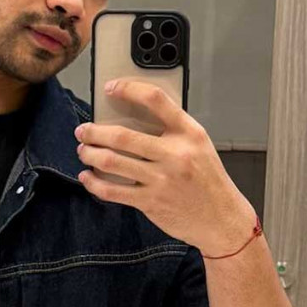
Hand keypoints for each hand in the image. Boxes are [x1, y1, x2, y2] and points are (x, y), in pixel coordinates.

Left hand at [75, 78, 256, 255]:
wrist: (222, 219)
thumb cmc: (208, 179)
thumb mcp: (199, 145)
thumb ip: (172, 130)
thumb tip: (130, 117)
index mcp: (189, 133)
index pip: (156, 100)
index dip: (128, 89)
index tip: (110, 87)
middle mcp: (175, 154)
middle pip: (123, 136)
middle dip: (94, 131)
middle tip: (83, 130)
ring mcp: (161, 180)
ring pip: (112, 161)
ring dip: (90, 154)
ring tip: (83, 150)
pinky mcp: (150, 202)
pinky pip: (112, 190)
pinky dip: (94, 182)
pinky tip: (88, 176)